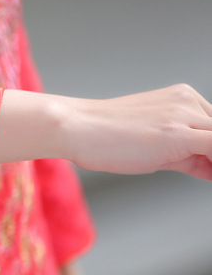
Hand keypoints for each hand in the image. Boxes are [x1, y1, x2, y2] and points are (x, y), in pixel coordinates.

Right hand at [64, 84, 211, 178]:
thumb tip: (210, 168)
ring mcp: (184, 114)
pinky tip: (208, 174)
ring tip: (204, 173)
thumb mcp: (154, 146)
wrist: (75, 128)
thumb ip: (187, 156)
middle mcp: (188, 101)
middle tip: (207, 173)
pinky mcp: (177, 132)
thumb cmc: (103, 137)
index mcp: (183, 100)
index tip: (209, 168)